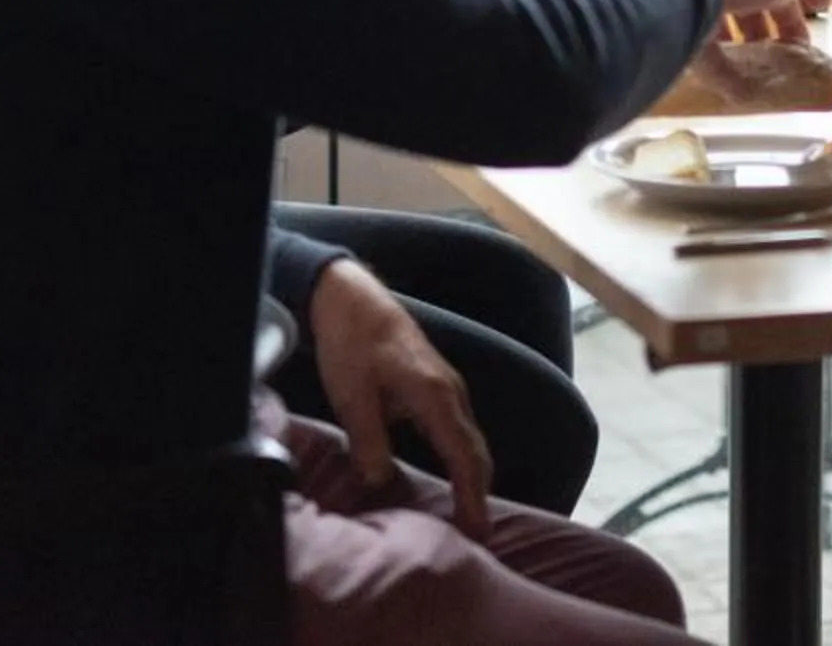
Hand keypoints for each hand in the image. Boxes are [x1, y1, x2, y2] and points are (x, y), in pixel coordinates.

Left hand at [306, 259, 492, 532]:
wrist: (351, 297)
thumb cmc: (351, 343)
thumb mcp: (352, 397)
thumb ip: (368, 441)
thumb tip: (380, 481)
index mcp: (435, 396)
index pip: (464, 456)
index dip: (472, 496)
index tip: (477, 530)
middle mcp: (451, 392)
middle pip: (476, 450)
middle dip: (480, 492)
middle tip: (479, 534)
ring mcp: (446, 386)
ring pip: (469, 439)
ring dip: (472, 475)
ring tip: (468, 512)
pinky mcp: (435, 384)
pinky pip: (457, 429)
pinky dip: (461, 457)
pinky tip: (452, 474)